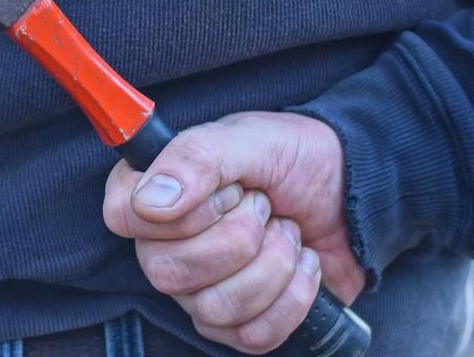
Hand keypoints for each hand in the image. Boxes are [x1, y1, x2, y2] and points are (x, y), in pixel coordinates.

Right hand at [103, 111, 365, 352]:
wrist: (350, 192)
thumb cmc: (295, 158)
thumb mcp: (251, 139)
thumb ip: (196, 157)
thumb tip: (150, 202)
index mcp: (158, 191)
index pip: (123, 216)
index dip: (181, 213)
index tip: (229, 192)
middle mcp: (166, 244)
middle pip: (168, 272)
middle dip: (239, 237)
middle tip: (266, 206)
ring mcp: (199, 288)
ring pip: (213, 308)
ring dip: (271, 264)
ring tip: (287, 231)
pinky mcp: (237, 321)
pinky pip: (251, 335)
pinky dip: (293, 297)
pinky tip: (302, 263)